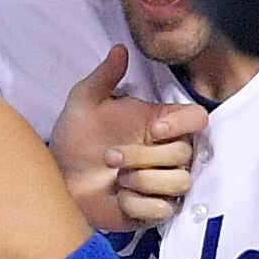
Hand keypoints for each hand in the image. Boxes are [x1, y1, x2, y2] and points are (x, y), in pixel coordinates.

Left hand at [52, 45, 204, 230]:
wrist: (59, 177)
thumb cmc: (76, 136)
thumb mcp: (84, 101)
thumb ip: (103, 76)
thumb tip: (120, 48)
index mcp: (160, 123)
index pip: (198, 119)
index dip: (183, 124)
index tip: (153, 128)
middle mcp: (169, 152)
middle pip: (185, 154)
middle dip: (143, 156)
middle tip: (110, 156)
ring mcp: (165, 183)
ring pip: (180, 182)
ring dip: (141, 181)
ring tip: (115, 178)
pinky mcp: (157, 210)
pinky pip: (163, 210)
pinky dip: (137, 205)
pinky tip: (118, 198)